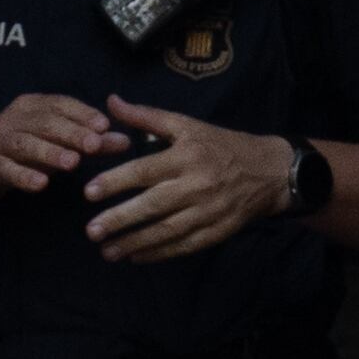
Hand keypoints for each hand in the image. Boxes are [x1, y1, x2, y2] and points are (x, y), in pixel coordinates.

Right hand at [0, 93, 128, 206]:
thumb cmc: (19, 153)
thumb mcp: (53, 145)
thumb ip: (88, 142)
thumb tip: (124, 140)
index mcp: (31, 106)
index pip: (60, 104)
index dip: (82, 113)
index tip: (105, 126)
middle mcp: (13, 118)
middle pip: (45, 122)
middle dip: (71, 133)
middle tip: (94, 145)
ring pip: (24, 143)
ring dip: (49, 152)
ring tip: (72, 163)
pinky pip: (4, 168)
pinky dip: (22, 175)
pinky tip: (40, 184)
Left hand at [80, 96, 290, 263]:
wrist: (269, 171)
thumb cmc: (221, 145)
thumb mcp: (186, 125)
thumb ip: (146, 116)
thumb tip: (111, 101)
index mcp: (187, 156)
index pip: (146, 171)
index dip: (116, 181)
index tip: (89, 192)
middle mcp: (197, 185)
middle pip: (153, 205)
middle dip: (120, 219)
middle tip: (91, 231)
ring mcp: (208, 211)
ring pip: (166, 230)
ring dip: (135, 243)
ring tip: (108, 251)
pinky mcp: (217, 232)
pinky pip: (184, 246)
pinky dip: (159, 254)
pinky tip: (136, 257)